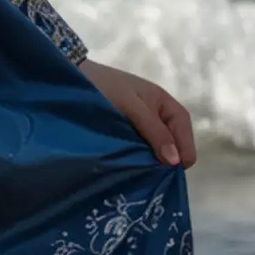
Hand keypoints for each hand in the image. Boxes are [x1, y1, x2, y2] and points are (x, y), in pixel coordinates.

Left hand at [79, 59, 196, 168]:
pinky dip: (138, 161)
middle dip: (166, 160)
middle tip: (153, 175)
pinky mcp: (126, 137)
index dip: (182, 150)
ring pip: (155, 151)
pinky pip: (139, 152)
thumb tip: (175, 161)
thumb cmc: (103, 86)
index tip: (172, 171)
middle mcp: (156, 117)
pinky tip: (129, 168)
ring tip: (140, 174)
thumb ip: (154, 130)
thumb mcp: (131, 105)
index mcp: (164, 104)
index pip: (184, 130)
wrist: (70, 79)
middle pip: (172, 144)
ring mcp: (140, 128)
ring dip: (151, 163)